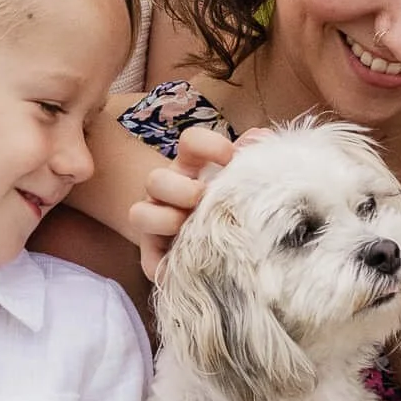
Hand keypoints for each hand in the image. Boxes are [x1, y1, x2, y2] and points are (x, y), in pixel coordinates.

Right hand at [131, 123, 234, 284]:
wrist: (209, 239)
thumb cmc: (226, 200)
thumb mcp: (238, 176)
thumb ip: (249, 156)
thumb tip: (261, 137)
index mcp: (190, 166)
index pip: (189, 142)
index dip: (206, 145)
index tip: (230, 157)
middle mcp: (168, 192)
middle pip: (155, 179)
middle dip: (179, 188)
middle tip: (202, 196)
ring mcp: (156, 224)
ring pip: (139, 214)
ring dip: (163, 219)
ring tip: (186, 225)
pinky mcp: (155, 257)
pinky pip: (149, 261)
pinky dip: (164, 263)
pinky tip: (188, 263)